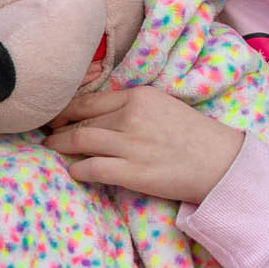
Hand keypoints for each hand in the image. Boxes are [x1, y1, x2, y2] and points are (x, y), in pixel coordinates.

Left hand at [46, 85, 244, 204]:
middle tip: (47, 134)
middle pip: (80, 120)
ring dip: (60, 146)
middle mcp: (132, 116)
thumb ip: (133, 106)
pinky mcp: (133, 172)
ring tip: (52, 149)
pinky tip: (74, 171)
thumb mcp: (164, 106)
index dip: (66, 109)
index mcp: (140, 96)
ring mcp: (131, 145)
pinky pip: (92, 168)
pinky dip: (77, 169)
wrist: (221, 163)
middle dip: (58, 128)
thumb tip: (98, 113)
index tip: (55, 116)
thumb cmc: (195, 136)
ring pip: (80, 141)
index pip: (89, 100)